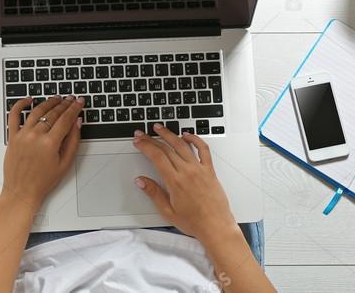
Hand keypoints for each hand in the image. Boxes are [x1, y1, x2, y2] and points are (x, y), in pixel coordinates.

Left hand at [1, 95, 83, 208]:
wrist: (22, 191)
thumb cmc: (43, 181)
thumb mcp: (65, 163)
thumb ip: (73, 141)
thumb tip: (77, 123)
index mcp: (50, 143)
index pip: (66, 119)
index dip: (74, 108)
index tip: (79, 101)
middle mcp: (35, 136)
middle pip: (53, 113)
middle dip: (64, 104)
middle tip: (70, 99)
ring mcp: (22, 135)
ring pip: (37, 111)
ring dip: (48, 102)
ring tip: (56, 98)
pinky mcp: (12, 136)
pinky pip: (14, 115)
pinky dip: (20, 104)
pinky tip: (29, 99)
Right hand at [133, 125, 237, 242]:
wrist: (216, 227)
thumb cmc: (194, 223)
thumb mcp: (168, 212)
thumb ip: (153, 194)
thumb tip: (141, 181)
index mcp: (175, 182)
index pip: (156, 157)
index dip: (145, 146)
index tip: (138, 141)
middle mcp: (187, 172)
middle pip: (166, 149)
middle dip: (152, 139)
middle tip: (142, 134)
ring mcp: (199, 169)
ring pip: (182, 145)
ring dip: (169, 134)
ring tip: (160, 128)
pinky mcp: (210, 170)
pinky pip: (203, 149)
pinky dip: (195, 139)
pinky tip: (187, 134)